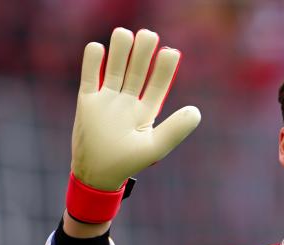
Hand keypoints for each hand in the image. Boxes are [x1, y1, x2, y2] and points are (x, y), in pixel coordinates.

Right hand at [71, 27, 200, 190]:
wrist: (96, 173)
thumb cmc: (128, 162)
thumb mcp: (155, 147)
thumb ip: (175, 130)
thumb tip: (196, 111)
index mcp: (146, 112)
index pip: (157, 85)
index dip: (164, 70)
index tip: (172, 52)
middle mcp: (128, 102)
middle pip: (136, 71)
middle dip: (142, 53)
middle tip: (149, 35)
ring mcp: (108, 100)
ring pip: (115, 69)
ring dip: (120, 52)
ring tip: (125, 32)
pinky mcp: (87, 101)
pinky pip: (90, 77)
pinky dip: (92, 63)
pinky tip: (98, 48)